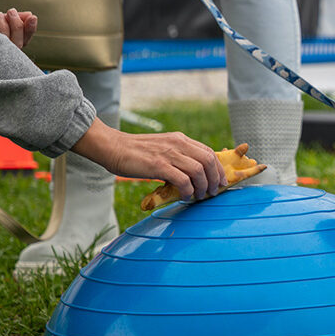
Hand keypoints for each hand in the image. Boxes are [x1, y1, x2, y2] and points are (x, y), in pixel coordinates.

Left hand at [0, 8, 36, 48]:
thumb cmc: (1, 28)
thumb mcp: (9, 21)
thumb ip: (19, 19)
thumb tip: (29, 15)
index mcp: (17, 42)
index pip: (27, 37)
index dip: (30, 28)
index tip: (32, 17)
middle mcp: (10, 50)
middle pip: (17, 41)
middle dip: (16, 24)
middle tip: (12, 11)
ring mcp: (2, 49)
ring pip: (5, 40)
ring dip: (3, 24)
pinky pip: (0, 40)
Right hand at [72, 118, 227, 199]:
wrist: (113, 147)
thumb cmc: (136, 152)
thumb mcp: (163, 148)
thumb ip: (178, 156)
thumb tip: (192, 176)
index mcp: (180, 139)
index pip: (209, 152)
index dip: (219, 168)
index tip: (222, 181)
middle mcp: (178, 144)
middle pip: (208, 161)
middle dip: (215, 178)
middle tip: (213, 192)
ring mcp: (169, 154)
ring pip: (198, 171)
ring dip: (203, 186)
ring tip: (199, 196)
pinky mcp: (159, 165)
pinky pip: (182, 180)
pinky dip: (187, 190)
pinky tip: (185, 196)